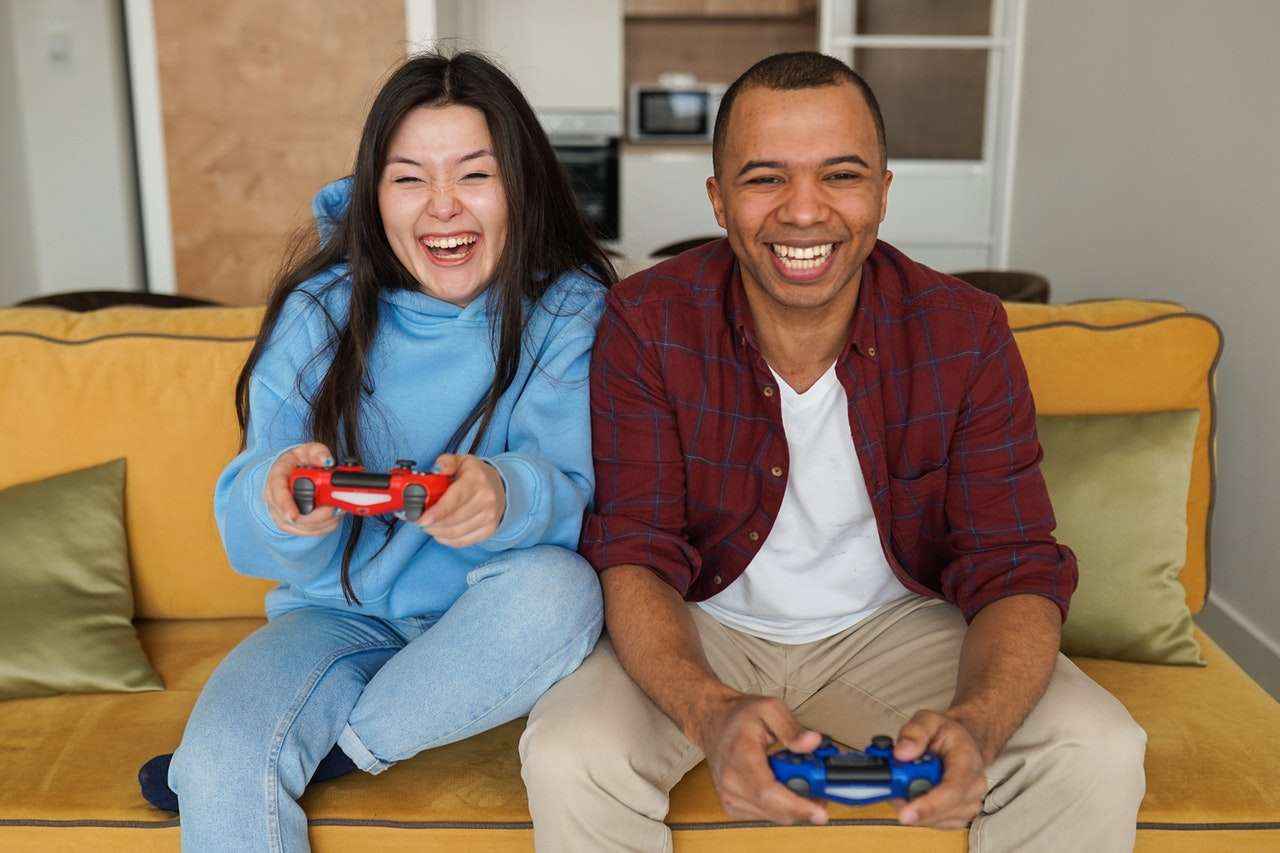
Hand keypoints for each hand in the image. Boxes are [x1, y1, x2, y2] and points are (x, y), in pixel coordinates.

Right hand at [263, 442, 341, 536]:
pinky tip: (332, 516)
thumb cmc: (298, 462)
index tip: (294, 516)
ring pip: (303, 527)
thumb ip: (318, 453)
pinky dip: (325, 526)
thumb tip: (326, 461)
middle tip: (335, 507)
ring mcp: (280, 513)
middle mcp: (274, 498)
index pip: (277, 493)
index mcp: (277, 477)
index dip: (285, 506)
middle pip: (293, 516)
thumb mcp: (308, 451)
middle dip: (318, 515)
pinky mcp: (290, 525)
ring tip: (337, 508)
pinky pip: (308, 532)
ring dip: (325, 520)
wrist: (291, 473)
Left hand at [416, 453, 504, 546]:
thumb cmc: (475, 475)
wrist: (499, 487)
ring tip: (429, 523)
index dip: (437, 511)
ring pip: (455, 532)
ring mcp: (489, 517)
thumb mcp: (461, 461)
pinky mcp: (488, 530)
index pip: (455, 499)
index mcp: (476, 480)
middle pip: (452, 519)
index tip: (421, 519)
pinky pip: (461, 541)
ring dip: (436, 531)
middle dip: (431, 522)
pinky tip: (440, 531)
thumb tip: (438, 469)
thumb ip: (446, 462)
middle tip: (418, 519)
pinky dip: (446, 539)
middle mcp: (486, 499)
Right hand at [695, 693, 829, 825]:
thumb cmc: (739, 715)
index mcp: (740, 755)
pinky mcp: (731, 805)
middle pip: (775, 809)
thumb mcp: (770, 709)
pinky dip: (781, 806)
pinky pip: (765, 815)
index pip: (767, 792)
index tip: (821, 812)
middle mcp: (731, 782)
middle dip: (805, 804)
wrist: (711, 722)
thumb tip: (813, 743)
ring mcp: (729, 796)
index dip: (796, 805)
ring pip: (773, 816)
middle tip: (822, 788)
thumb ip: (793, 728)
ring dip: (794, 805)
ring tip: (802, 780)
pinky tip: (784, 787)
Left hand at [891, 709, 989, 828]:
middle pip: (941, 810)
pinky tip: (913, 794)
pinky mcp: (959, 816)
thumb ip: (914, 732)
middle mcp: (974, 787)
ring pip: (934, 819)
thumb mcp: (928, 720)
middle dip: (912, 802)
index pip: (952, 790)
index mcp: (968, 761)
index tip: (905, 813)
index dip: (928, 805)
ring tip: (905, 783)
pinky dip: (918, 811)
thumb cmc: (946, 734)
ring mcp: (969, 805)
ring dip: (913, 805)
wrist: (963, 744)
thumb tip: (902, 754)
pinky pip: (933, 823)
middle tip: (892, 786)